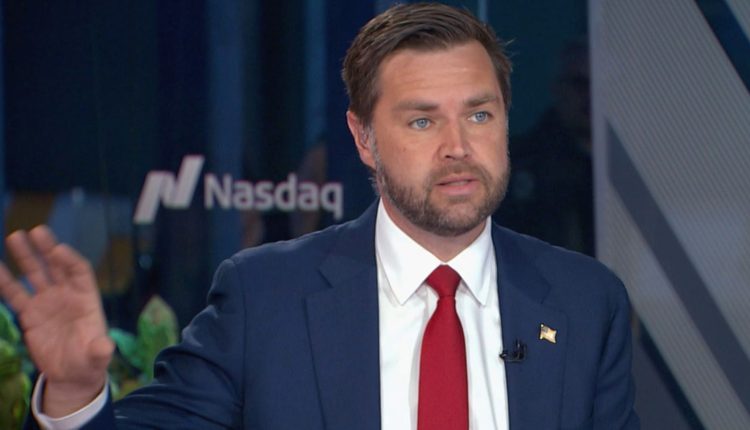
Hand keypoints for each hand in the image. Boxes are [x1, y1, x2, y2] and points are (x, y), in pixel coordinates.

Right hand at [0, 226, 112, 416]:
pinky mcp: (30, 314)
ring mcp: (47, 302)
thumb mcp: (97, 356)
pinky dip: (5, 282)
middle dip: (47, 249)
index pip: (79, 272)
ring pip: (35, 274)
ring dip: (26, 256)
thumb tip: (105, 347)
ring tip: (15, 236)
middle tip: (37, 231)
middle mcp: (67, 295)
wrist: (71, 374)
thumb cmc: (89, 361)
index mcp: (87, 298)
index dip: (70, 260)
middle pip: (57, 266)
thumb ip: (100, 349)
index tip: (58, 250)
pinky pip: (15, 294)